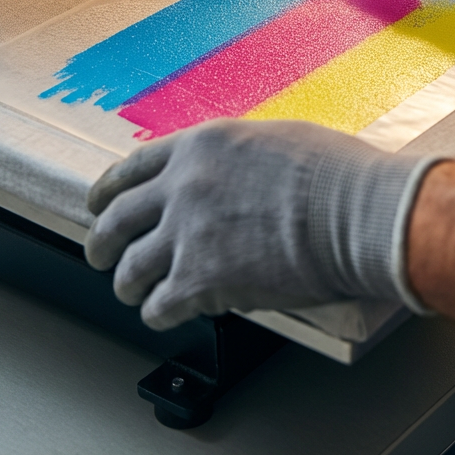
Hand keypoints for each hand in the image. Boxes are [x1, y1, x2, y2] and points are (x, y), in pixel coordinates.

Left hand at [85, 120, 438, 330]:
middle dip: (103, 242)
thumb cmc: (333, 174)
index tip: (99, 203)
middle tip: (102, 255)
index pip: (133, 167)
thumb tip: (228, 175)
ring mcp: (187, 234)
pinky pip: (159, 307)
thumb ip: (233, 157)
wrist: (355, 212)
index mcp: (200, 146)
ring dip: (130, 285)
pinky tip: (170, 314)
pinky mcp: (200, 281)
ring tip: (137, 293)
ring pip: (130, 269)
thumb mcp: (272, 140)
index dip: (108, 190)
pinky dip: (161, 314)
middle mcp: (183, 186)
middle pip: (116, 220)